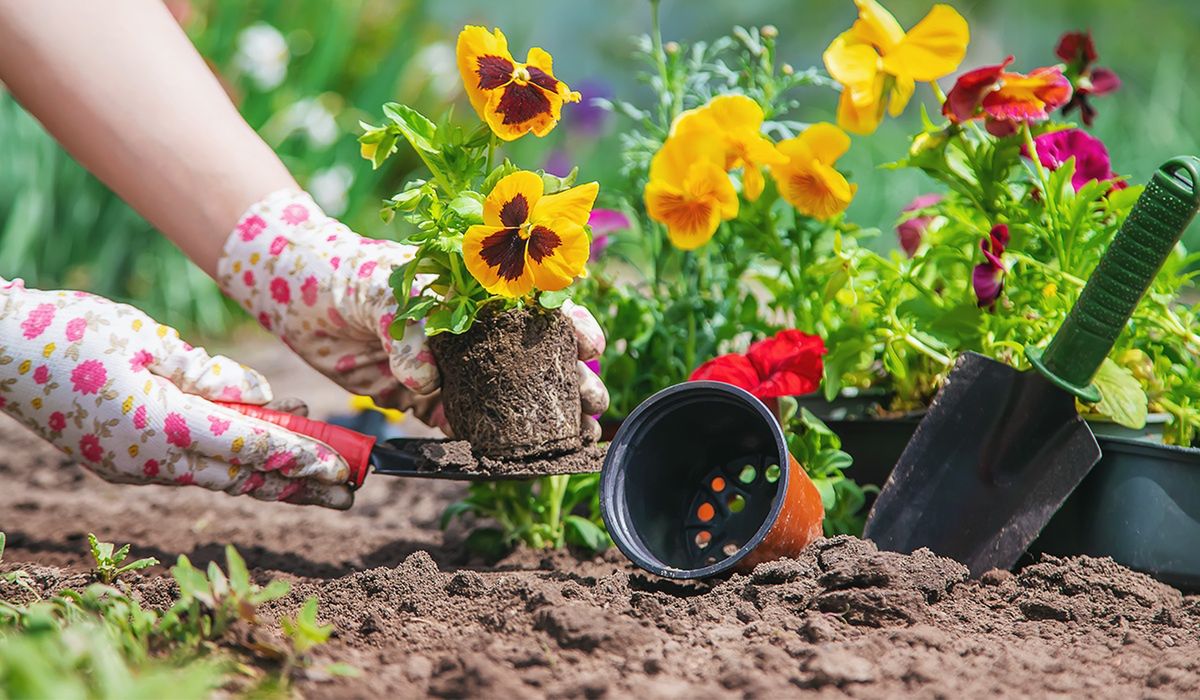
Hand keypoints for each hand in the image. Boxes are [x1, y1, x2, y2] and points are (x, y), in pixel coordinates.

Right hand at [0, 279, 352, 508]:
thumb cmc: (71, 333)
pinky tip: (259, 456)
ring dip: (268, 478)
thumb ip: (213, 376)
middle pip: (243, 476)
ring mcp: (134, 468)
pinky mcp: (124, 463)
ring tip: (319, 484)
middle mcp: (151, 460)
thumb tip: (267, 399)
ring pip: (218, 477)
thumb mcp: (151, 341)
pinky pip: (190, 468)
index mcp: (161, 425)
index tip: (346, 467)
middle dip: (300, 486)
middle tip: (351, 492)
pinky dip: (229, 463)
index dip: (304, 457)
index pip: (252, 446)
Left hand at [217, 190, 609, 435]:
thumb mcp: (387, 290)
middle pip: (536, 359)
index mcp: (480, 294)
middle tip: (594, 405)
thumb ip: (409, 331)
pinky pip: (461, 425)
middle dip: (571, 381)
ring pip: (508, 397)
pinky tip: (514, 457)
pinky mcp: (425, 400)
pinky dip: (486, 441)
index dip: (570, 325)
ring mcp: (453, 369)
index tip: (591, 345)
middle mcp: (476, 333)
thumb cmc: (355, 274)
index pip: (538, 307)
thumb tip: (425, 381)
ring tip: (575, 437)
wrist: (304, 298)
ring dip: (542, 418)